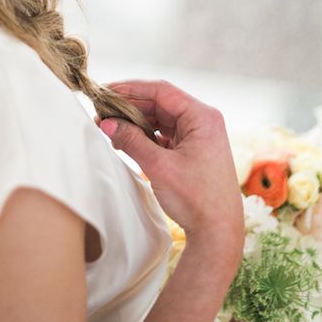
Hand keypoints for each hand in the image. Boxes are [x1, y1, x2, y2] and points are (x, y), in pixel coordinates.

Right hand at [96, 78, 243, 257]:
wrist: (218, 232)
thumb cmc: (196, 199)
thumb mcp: (158, 166)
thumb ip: (131, 140)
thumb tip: (106, 123)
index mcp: (202, 117)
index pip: (161, 91)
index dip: (131, 89)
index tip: (107, 92)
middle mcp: (203, 121)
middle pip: (161, 103)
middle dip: (131, 107)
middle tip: (103, 112)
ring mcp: (200, 136)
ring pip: (162, 119)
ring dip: (137, 122)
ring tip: (110, 127)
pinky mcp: (194, 150)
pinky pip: (166, 134)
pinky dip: (146, 135)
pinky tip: (127, 140)